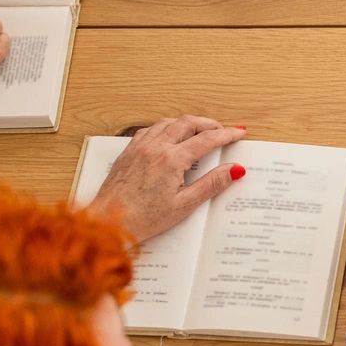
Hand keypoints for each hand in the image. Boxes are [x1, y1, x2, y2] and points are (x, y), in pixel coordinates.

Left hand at [87, 115, 247, 242]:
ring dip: (187, 123)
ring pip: (168, 122)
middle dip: (209, 123)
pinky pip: (150, 129)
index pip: (206, 139)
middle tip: (222, 130)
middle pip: (188, 123)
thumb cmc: (142, 218)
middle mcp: (155, 148)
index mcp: (171, 160)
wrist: (107, 222)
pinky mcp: (128, 152)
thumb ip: (211, 184)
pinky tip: (169, 135)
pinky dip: (166, 127)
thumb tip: (234, 169)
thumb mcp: (184, 205)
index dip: (226, 134)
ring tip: (199, 130)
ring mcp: (139, 147)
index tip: (238, 133)